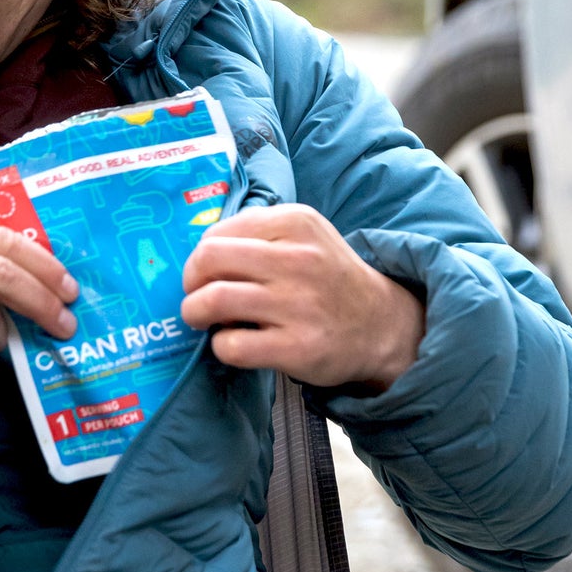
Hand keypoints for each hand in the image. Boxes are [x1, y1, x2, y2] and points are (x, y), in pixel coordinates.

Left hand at [180, 204, 423, 390]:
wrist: (381, 326)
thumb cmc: (327, 279)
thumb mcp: (304, 237)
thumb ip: (256, 233)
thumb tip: (198, 252)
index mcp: (295, 223)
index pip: (217, 233)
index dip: (201, 257)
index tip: (209, 274)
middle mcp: (298, 259)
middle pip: (208, 259)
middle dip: (190, 281)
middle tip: (197, 295)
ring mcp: (299, 304)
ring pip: (213, 300)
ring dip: (195, 313)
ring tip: (204, 320)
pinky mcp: (298, 347)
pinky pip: (231, 346)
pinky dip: (220, 346)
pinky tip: (234, 344)